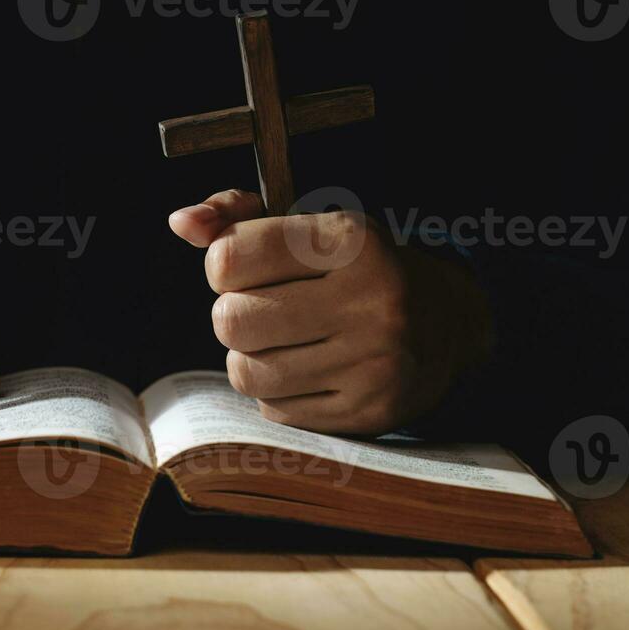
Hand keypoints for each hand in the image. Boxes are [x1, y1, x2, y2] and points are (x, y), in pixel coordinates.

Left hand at [170, 190, 490, 435]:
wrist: (447, 324)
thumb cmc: (357, 268)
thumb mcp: (310, 226)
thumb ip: (239, 216)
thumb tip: (181, 222)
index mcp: (352, 242)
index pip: (231, 257)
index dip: (222, 263)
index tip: (241, 265)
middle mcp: (370, 302)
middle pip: (232, 320)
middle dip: (232, 312)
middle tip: (259, 306)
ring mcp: (372, 364)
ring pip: (247, 372)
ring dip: (249, 356)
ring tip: (281, 338)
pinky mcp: (366, 412)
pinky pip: (275, 410)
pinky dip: (276, 392)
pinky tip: (307, 368)